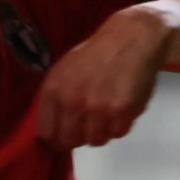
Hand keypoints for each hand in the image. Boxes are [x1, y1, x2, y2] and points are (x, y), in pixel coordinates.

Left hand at [33, 6, 176, 148]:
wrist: (132, 37)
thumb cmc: (97, 54)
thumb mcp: (64, 70)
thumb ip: (55, 100)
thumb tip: (51, 132)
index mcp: (54, 90)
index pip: (47, 134)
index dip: (56, 138)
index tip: (65, 134)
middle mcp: (72, 101)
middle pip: (70, 142)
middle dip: (80, 137)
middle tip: (90, 125)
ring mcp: (98, 107)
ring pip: (96, 141)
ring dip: (102, 131)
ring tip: (108, 113)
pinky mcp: (122, 110)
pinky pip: (118, 133)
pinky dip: (121, 125)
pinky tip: (123, 108)